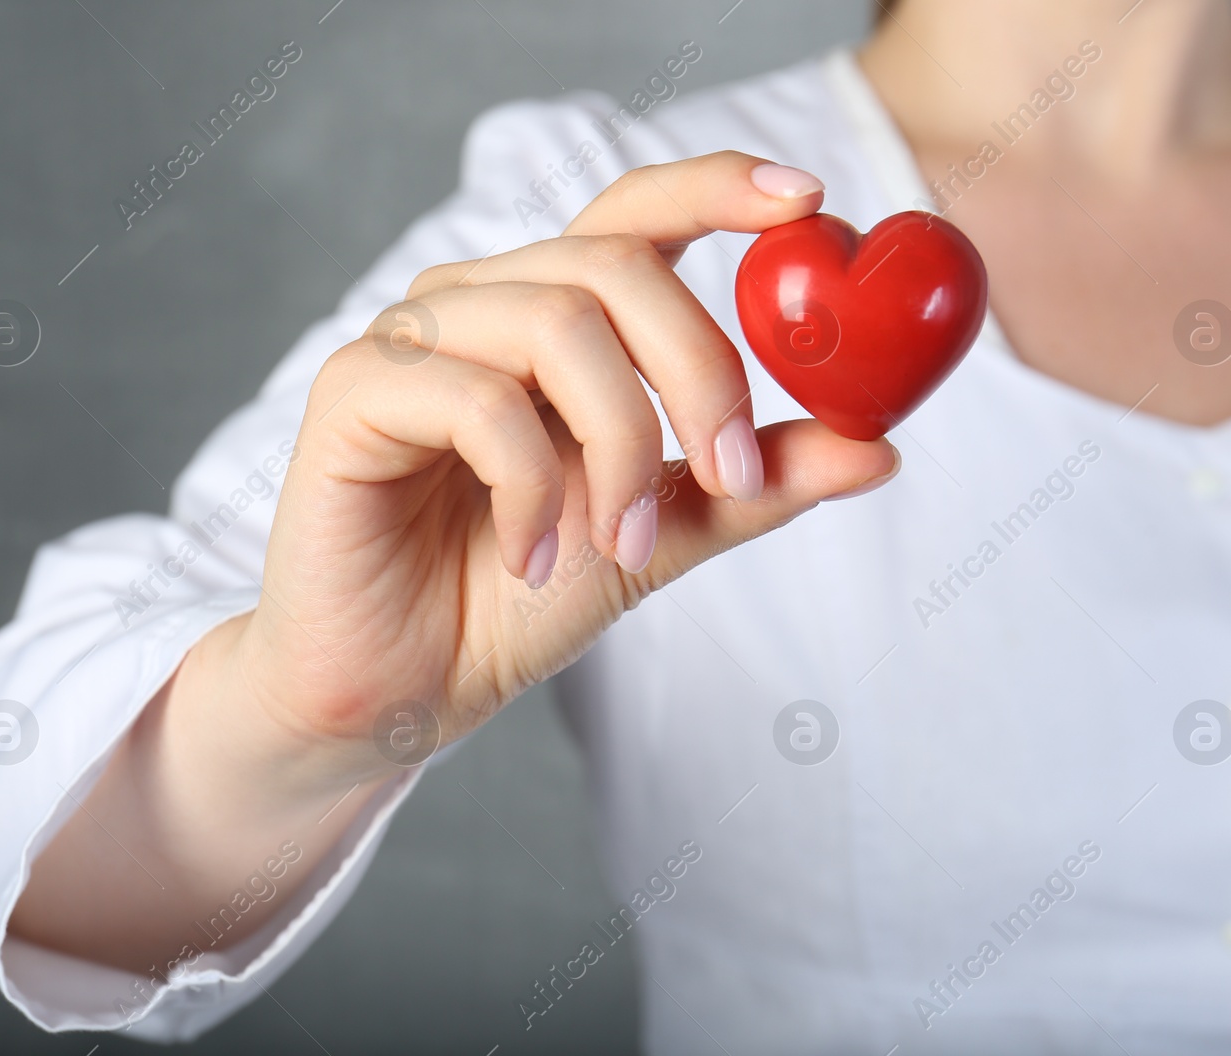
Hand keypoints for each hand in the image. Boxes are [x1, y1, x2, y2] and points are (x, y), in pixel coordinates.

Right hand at [7, 152, 898, 971]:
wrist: (401, 691)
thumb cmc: (514, 600)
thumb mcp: (661, 534)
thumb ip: (752, 483)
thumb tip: (878, 447)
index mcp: (550, 320)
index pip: (633, 215)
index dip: (718, 188)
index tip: (811, 202)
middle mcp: (479, 306)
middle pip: (615, 267)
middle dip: (700, 371)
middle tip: (732, 476)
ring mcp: (410, 341)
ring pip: (555, 325)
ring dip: (620, 445)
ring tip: (621, 544)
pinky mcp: (352, 393)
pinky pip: (476, 398)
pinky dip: (533, 484)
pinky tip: (531, 556)